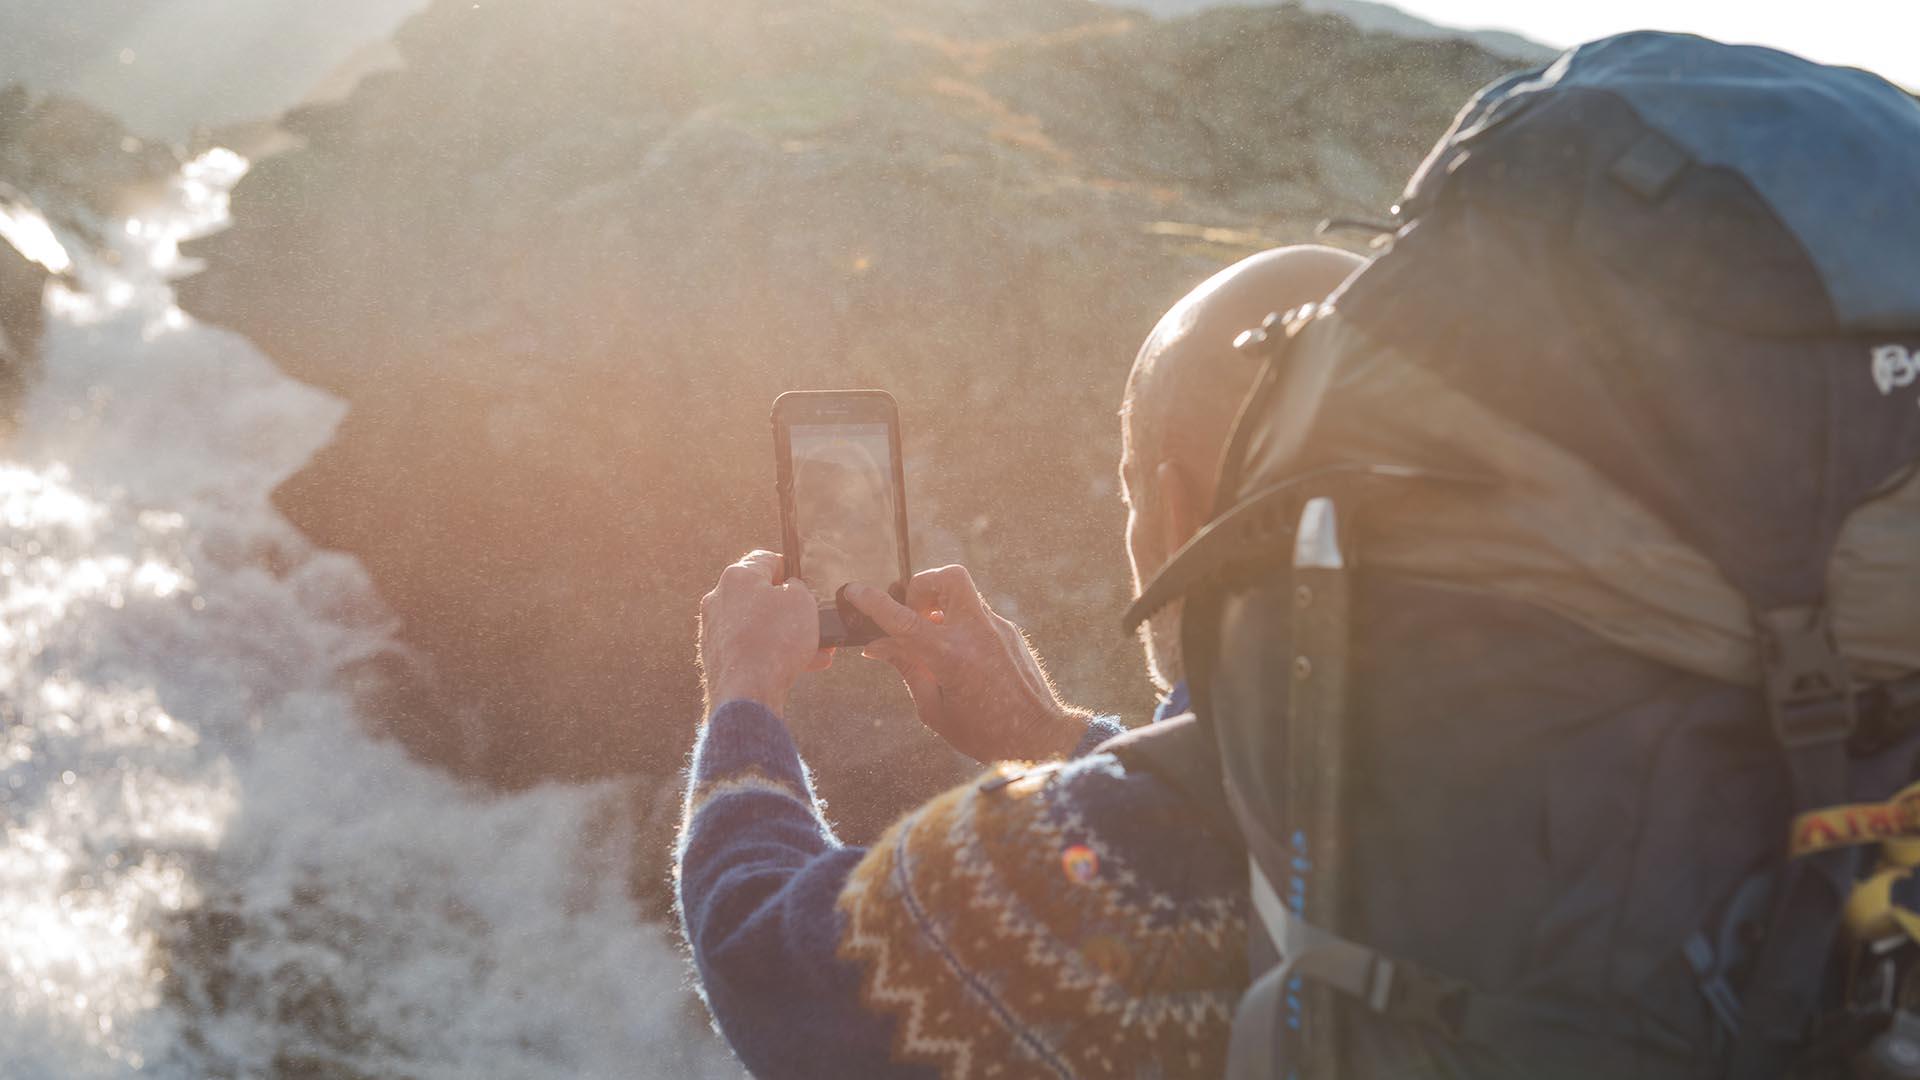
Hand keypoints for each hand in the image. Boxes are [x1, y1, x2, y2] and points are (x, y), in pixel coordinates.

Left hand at [698, 550, 832, 716]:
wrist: (747, 694)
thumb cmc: (775, 640)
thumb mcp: (802, 601)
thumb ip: (798, 588)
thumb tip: (790, 591)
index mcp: (737, 576)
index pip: (765, 560)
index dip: (790, 567)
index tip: (805, 581)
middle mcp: (719, 599)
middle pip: (760, 595)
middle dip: (790, 608)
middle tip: (814, 619)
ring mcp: (714, 630)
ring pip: (759, 625)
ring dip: (787, 634)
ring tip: (818, 648)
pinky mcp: (717, 657)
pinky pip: (752, 648)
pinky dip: (774, 653)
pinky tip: (804, 665)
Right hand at [846, 566, 1090, 762]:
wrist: (1039, 738)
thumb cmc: (983, 734)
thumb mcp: (932, 709)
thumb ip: (906, 669)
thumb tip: (876, 646)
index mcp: (950, 656)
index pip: (902, 619)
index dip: (872, 602)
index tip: (853, 591)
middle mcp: (976, 633)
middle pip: (947, 577)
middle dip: (921, 585)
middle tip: (912, 615)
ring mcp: (998, 628)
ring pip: (963, 593)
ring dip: (940, 605)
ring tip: (931, 639)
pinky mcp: (1010, 632)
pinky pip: (976, 615)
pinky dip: (958, 625)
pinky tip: (957, 657)